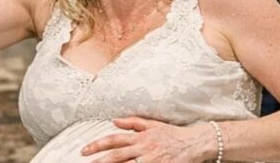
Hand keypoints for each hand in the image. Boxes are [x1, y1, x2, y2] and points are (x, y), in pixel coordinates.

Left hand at [81, 117, 208, 162]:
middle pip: (117, 155)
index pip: (114, 140)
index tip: (84, 151)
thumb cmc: (173, 134)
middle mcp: (143, 148)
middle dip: (99, 160)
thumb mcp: (153, 125)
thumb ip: (133, 122)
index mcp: (140, 137)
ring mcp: (151, 160)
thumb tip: (114, 120)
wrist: (195, 144)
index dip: (97, 145)